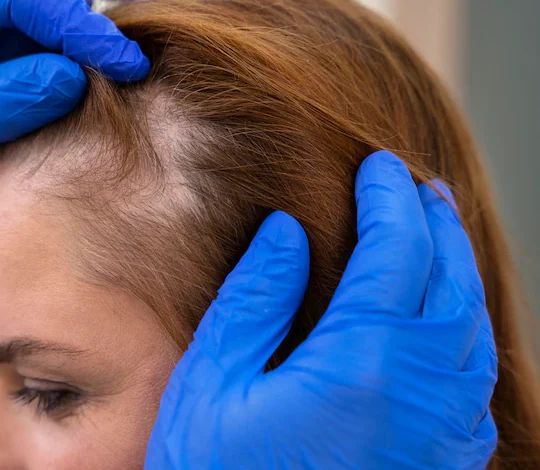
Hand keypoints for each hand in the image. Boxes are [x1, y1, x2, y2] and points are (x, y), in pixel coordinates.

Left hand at [0, 0, 148, 193]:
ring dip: (81, 43)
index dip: (79, 30)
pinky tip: (79, 81)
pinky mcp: (3, 22)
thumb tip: (76, 77)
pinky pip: (52, 29)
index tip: (125, 64)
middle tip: (121, 75)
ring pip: (56, 9)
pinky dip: (73, 53)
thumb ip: (11, 98)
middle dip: (85, 32)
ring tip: (100, 83)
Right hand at [146, 151, 497, 468]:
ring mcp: (441, 432)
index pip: (397, 252)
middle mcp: (420, 393)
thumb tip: (287, 232)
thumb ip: (256, 299)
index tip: (380, 166)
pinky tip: (441, 317)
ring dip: (457, 269)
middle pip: (449, 280)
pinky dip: (463, 326)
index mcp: (361, 364)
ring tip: (436, 235)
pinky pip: (474, 376)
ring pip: (473, 327)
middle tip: (417, 187)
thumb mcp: (214, 383)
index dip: (390, 200)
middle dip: (435, 223)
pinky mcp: (441, 461)